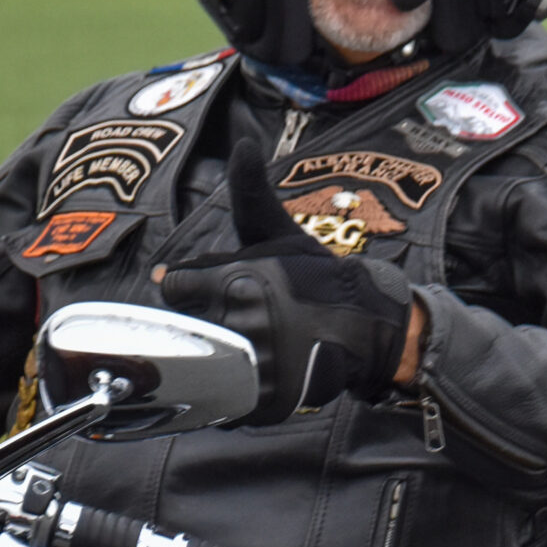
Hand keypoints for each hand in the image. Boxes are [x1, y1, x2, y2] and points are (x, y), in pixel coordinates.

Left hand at [158, 143, 415, 424]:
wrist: (369, 323)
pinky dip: (235, 398)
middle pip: (188, 327)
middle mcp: (243, 322)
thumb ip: (250, 190)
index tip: (213, 292)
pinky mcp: (269, 399)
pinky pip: (229, 404)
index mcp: (235, 278)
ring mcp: (256, 364)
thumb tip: (241, 142)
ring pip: (206, 366)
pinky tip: (254, 377)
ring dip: (219, 360)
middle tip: (236, 321)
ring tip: (246, 348)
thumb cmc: (315, 275)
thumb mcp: (278, 230)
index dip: (191, 290)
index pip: (176, 288)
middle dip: (205, 324)